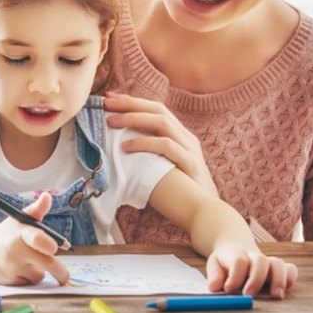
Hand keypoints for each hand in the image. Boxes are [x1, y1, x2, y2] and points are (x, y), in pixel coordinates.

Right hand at [0, 193, 68, 285]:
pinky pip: (29, 282)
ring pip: (39, 274)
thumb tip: (47, 196)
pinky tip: (19, 268)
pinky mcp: (9, 281)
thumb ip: (37, 209)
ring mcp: (12, 267)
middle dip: (60, 271)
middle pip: (47, 263)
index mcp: (20, 233)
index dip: (49, 244)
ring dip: (40, 270)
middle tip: (65, 277)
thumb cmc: (8, 232)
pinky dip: (29, 277)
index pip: (37, 238)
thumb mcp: (20, 218)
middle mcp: (15, 251)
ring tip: (28, 260)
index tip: (56, 248)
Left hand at [104, 92, 218, 195]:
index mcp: (180, 135)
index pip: (155, 109)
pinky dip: (144, 143)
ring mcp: (190, 149)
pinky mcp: (191, 164)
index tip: (109, 97)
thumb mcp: (161, 167)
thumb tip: (117, 146)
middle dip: (130, 103)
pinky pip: (166, 146)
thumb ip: (147, 154)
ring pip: (162, 122)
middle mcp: (186, 137)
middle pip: (158, 109)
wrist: (206, 216)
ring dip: (134, 119)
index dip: (133, 101)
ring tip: (111, 122)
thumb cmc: (178, 193)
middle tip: (106, 103)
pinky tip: (126, 147)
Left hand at [206, 245, 297, 298]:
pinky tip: (284, 290)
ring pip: (278, 263)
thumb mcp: (214, 265)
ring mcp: (267, 262)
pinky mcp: (278, 269)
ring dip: (278, 279)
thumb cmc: (225, 262)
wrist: (237, 250)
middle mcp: (254, 256)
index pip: (239, 261)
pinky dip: (290, 278)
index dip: (235, 276)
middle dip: (256, 278)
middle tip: (249, 294)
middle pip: (260, 261)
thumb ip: (214, 276)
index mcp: (236, 254)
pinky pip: (290, 269)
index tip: (228, 289)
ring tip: (276, 296)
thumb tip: (214, 288)